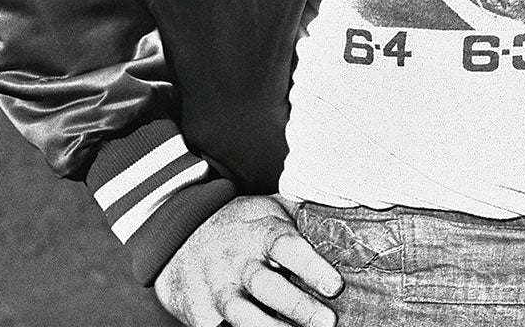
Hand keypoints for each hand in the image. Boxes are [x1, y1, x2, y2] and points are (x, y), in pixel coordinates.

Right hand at [154, 194, 342, 326]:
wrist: (179, 236)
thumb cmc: (240, 224)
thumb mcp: (268, 209)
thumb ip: (301, 213)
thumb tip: (345, 210)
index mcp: (259, 232)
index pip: (285, 246)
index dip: (309, 266)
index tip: (334, 285)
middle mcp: (237, 262)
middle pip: (267, 286)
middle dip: (297, 306)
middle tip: (327, 322)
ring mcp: (217, 290)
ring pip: (243, 316)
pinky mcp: (201, 315)